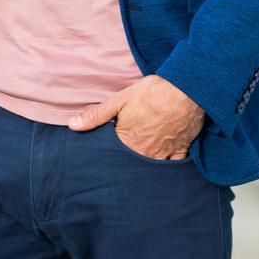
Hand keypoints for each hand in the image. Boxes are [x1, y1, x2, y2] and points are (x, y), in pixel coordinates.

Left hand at [67, 75, 205, 159]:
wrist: (186, 90)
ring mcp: (164, 154)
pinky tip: (163, 166)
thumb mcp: (120, 99)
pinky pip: (173, 166)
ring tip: (141, 160)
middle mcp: (144, 152)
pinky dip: (167, 166)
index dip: (108, 154)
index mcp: (127, 141)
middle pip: (131, 164)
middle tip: (124, 158)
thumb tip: (73, 125)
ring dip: (144, 165)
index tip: (105, 155)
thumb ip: (96, 115)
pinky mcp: (180, 150)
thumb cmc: (152, 93)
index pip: (112, 156)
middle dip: (126, 163)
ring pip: (150, 168)